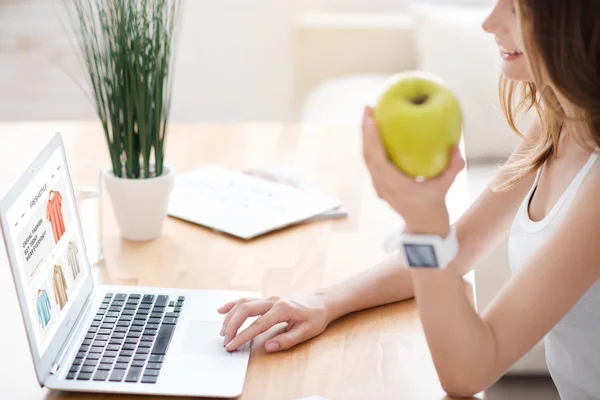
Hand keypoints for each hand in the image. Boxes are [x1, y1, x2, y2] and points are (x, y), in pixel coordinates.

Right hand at [217, 294, 331, 352]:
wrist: (321, 302)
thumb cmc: (315, 317)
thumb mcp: (306, 332)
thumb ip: (287, 340)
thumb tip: (268, 347)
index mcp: (283, 310)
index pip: (258, 324)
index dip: (243, 336)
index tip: (232, 345)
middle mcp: (273, 301)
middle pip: (246, 309)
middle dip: (232, 325)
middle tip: (225, 340)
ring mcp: (269, 299)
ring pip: (244, 303)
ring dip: (230, 316)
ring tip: (222, 331)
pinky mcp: (267, 299)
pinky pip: (246, 299)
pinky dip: (233, 304)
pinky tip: (222, 310)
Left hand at [362, 106, 464, 234]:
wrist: (423, 227)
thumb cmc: (434, 207)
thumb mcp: (445, 187)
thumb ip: (452, 168)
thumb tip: (456, 147)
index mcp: (395, 186)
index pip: (377, 160)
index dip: (372, 140)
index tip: (371, 120)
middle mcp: (382, 186)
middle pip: (367, 155)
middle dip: (365, 131)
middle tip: (368, 108)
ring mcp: (378, 186)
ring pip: (367, 158)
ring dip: (366, 136)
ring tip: (370, 114)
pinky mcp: (379, 184)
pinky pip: (372, 161)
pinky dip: (372, 145)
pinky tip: (378, 130)